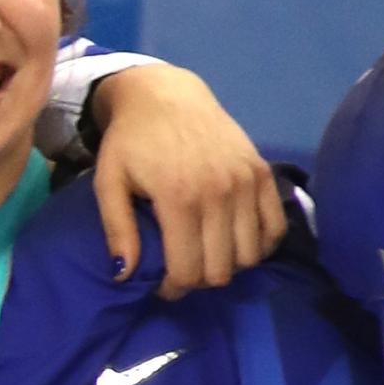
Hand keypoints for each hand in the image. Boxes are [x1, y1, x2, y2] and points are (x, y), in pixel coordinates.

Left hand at [86, 65, 285, 296]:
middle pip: (220, 269)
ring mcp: (246, 182)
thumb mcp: (108, 182)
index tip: (163, 286)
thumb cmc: (131, 140)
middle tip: (183, 270)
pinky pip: (275, 229)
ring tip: (207, 255)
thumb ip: (117, 230)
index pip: (187, 270)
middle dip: (199, 280)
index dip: (173, 289)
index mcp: (179, 198)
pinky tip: (236, 243)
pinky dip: (259, 246)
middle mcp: (219, 193)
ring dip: (228, 266)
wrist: (166, 95)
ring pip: (249, 256)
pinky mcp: (263, 174)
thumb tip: (125, 275)